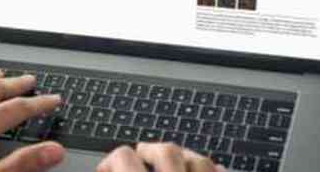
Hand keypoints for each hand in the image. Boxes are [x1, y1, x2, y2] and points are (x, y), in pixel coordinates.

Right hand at [97, 143, 225, 171]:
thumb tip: (105, 170)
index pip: (124, 158)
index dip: (110, 162)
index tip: (107, 169)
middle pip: (165, 150)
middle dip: (150, 151)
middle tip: (140, 158)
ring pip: (198, 159)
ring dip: (184, 158)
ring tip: (173, 165)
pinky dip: (213, 171)